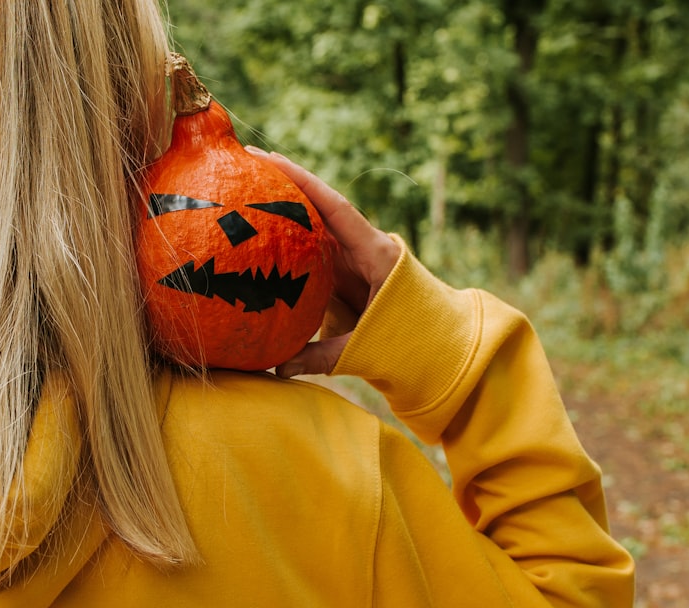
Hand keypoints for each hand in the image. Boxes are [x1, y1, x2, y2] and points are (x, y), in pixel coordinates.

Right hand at [245, 148, 401, 376]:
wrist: (442, 345)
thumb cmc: (414, 341)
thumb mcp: (368, 347)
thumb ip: (324, 356)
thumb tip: (277, 368)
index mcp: (377, 254)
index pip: (335, 208)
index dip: (303, 182)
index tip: (272, 159)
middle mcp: (365, 247)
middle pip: (321, 208)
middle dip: (287, 185)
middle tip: (246, 165)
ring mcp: (357, 258)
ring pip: (317, 226)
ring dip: (286, 209)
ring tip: (246, 191)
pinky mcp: (350, 272)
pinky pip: (317, 248)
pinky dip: (291, 237)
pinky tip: (263, 232)